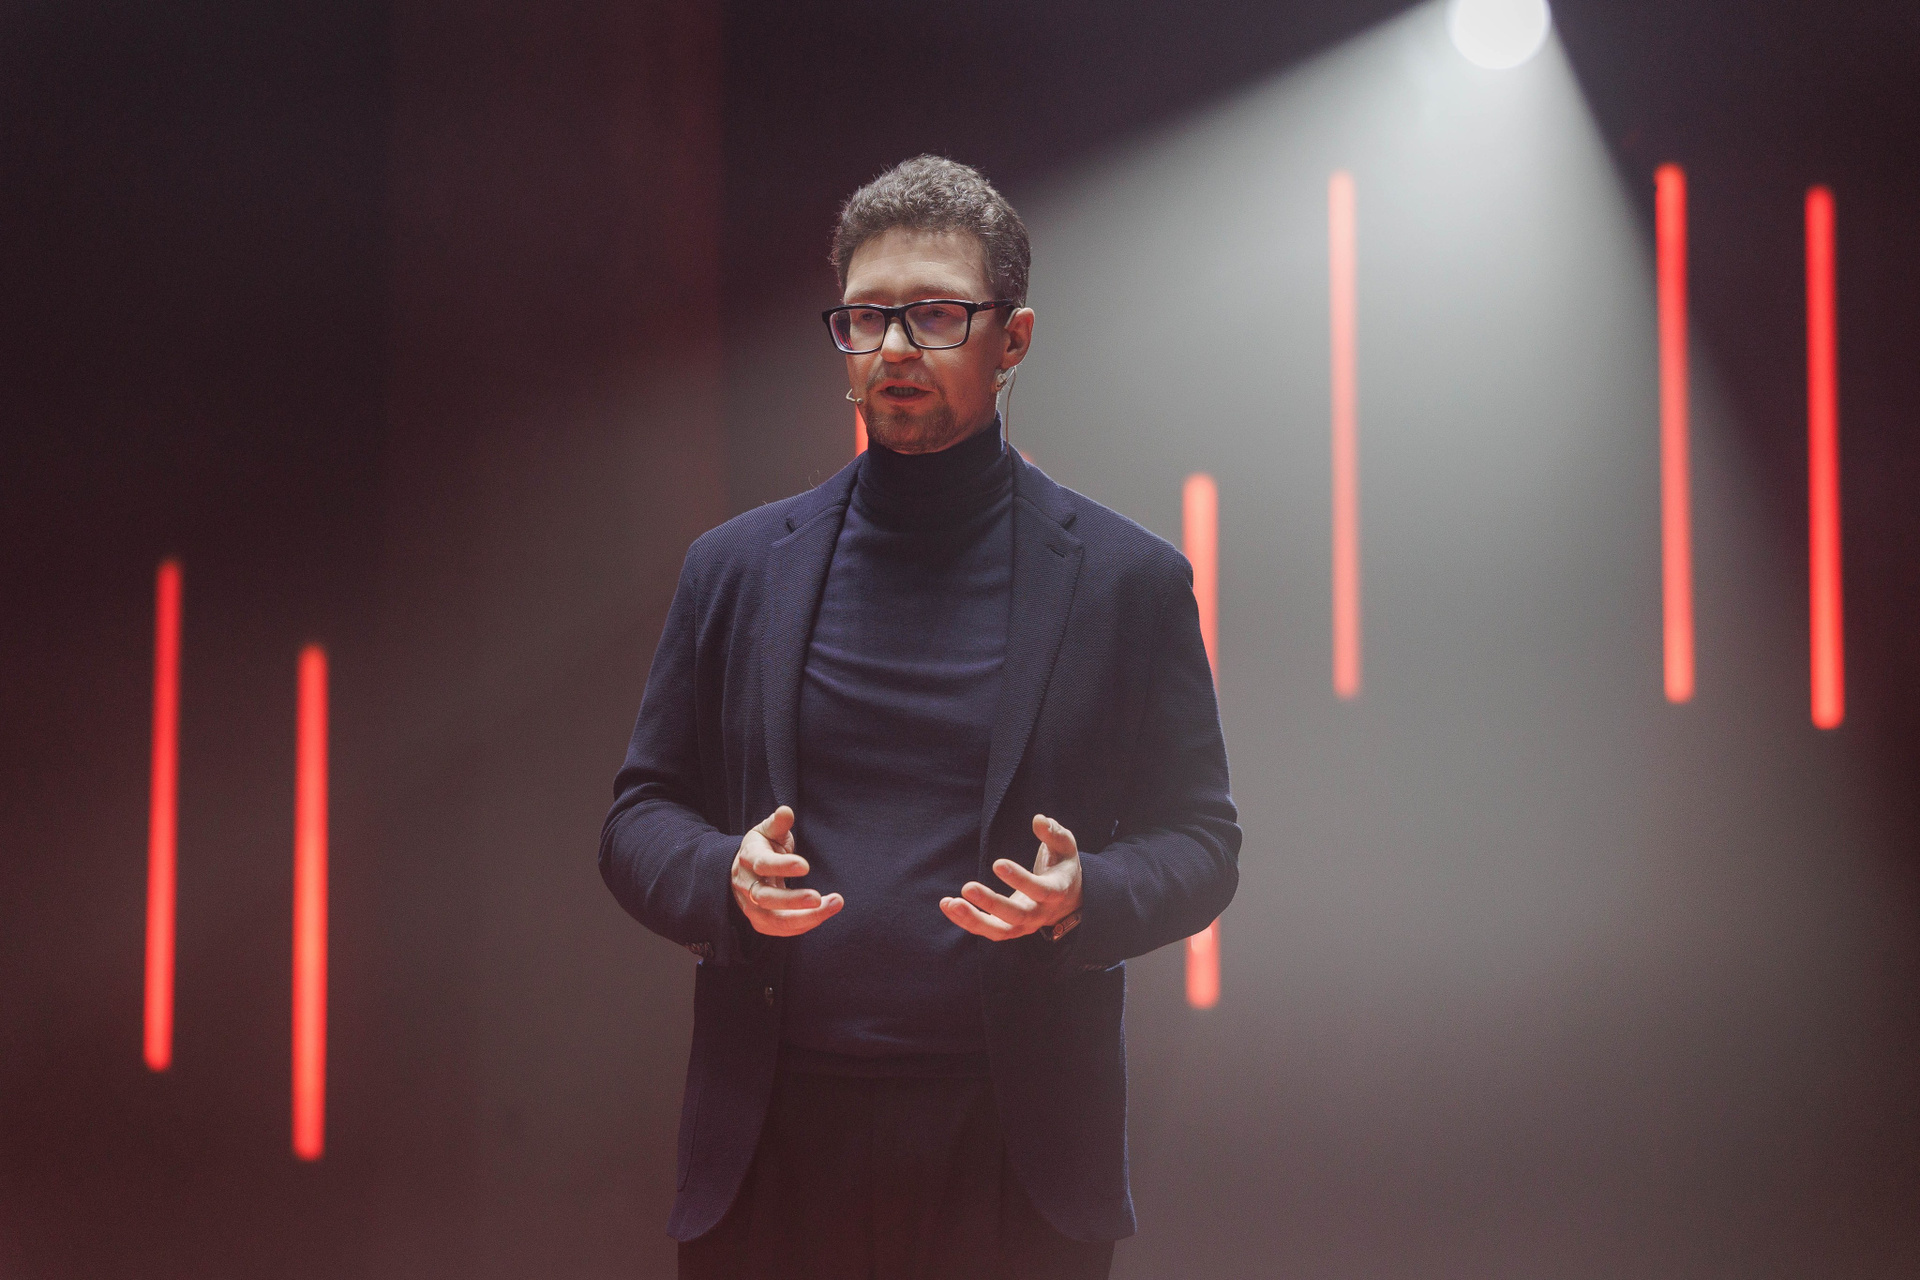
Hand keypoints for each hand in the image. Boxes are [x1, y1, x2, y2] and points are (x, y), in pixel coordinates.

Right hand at [732, 806, 842, 936]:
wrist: (742, 871)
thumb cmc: (762, 847)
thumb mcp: (767, 830)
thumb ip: (778, 823)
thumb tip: (786, 810)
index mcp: (748, 858)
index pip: (762, 864)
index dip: (782, 866)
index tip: (806, 866)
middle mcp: (747, 885)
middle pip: (766, 898)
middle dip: (793, 900)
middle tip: (819, 898)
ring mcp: (752, 907)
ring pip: (774, 920)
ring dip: (804, 917)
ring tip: (833, 905)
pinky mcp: (760, 921)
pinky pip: (780, 929)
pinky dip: (802, 925)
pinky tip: (823, 914)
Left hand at [941, 814, 1082, 940]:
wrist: (1067, 899)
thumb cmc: (1061, 866)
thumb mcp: (1065, 846)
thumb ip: (1054, 833)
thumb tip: (1038, 819)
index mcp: (1057, 892)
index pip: (1040, 890)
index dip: (1020, 879)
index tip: (997, 863)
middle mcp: (1040, 914)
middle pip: (1016, 915)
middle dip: (991, 903)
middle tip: (967, 887)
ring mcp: (1024, 925)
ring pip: (999, 930)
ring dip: (973, 920)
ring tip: (950, 903)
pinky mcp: (1009, 929)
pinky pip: (987, 930)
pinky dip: (966, 920)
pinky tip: (947, 904)